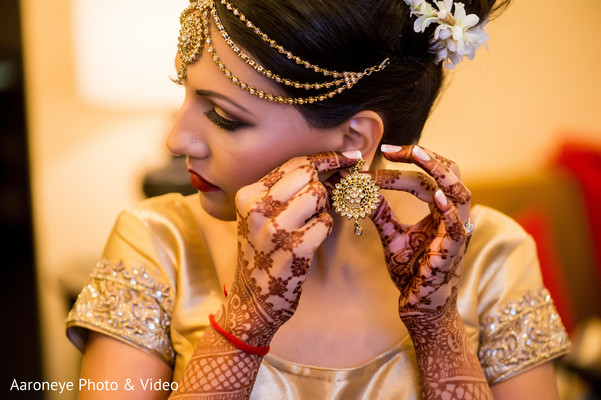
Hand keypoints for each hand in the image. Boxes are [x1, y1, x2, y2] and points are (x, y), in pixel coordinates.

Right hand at [218, 151, 358, 345]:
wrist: (253, 300)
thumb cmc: (262, 253)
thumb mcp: (260, 217)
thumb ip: (285, 191)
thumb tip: (328, 166)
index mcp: (248, 196)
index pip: (293, 163)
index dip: (325, 158)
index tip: (349, 156)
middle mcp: (257, 209)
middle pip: (308, 174)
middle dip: (323, 185)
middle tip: (324, 201)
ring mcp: (275, 229)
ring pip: (318, 194)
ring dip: (322, 209)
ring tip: (308, 225)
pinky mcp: (295, 249)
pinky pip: (325, 222)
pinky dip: (324, 230)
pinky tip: (309, 242)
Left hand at [369, 145, 471, 319]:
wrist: (419, 306)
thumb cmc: (411, 271)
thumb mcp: (392, 236)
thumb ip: (382, 213)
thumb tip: (361, 191)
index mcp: (440, 210)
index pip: (426, 176)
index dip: (407, 161)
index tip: (383, 150)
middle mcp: (452, 216)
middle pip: (449, 174)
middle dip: (423, 157)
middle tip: (392, 148)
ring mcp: (456, 233)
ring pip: (460, 193)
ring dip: (440, 173)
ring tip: (419, 156)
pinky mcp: (453, 252)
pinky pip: (457, 228)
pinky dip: (449, 212)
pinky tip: (436, 198)